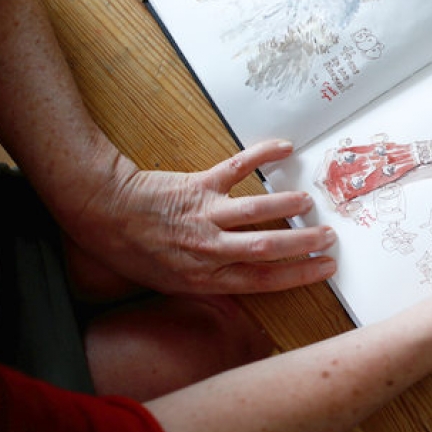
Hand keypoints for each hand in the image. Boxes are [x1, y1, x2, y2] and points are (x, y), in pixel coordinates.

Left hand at [62, 140, 336, 298]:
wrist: (101, 214)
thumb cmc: (131, 252)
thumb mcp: (168, 282)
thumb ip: (207, 282)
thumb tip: (245, 280)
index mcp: (203, 277)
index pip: (263, 280)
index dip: (299, 276)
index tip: (326, 269)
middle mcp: (209, 249)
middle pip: (267, 249)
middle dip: (303, 245)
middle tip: (330, 238)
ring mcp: (205, 215)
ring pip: (256, 213)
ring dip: (287, 207)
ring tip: (310, 203)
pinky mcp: (199, 185)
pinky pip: (236, 167)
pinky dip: (262, 155)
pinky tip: (284, 148)